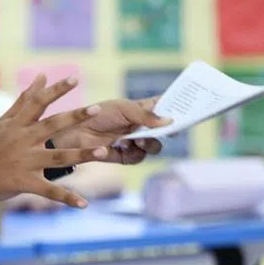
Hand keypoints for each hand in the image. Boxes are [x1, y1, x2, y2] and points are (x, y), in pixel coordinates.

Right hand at [0, 75, 108, 208]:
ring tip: (104, 152)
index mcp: (18, 124)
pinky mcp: (23, 182)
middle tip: (97, 109)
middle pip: (52, 125)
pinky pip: (48, 190)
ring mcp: (24, 161)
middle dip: (75, 117)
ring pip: (57, 157)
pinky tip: (83, 204)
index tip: (74, 78)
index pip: (38, 102)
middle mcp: (22, 140)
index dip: (56, 90)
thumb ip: (25, 99)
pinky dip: (66, 198)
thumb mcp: (5, 121)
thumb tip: (41, 76)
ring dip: (81, 155)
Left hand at [49, 97, 169, 163]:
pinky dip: (134, 152)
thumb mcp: (122, 109)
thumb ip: (146, 115)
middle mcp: (139, 125)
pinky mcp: (125, 156)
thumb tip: (170, 121)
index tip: (189, 107)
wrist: (74, 132)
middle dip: (170, 129)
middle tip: (174, 128)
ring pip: (155, 146)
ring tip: (137, 139)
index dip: (176, 107)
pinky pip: (139, 157)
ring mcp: (134, 141)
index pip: (163, 106)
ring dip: (149, 143)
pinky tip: (124, 145)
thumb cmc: (96, 114)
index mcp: (140, 109)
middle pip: (164, 129)